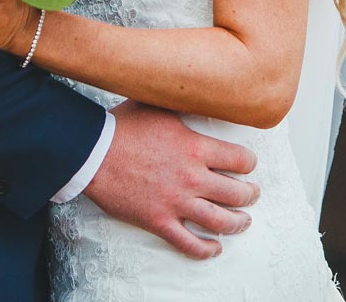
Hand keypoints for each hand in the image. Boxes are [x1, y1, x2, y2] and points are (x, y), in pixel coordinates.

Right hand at [83, 101, 259, 259]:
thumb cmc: (124, 126)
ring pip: (220, 221)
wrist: (92, 153)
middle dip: (250, 195)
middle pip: (237, 193)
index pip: (241, 160)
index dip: (249, 163)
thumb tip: (200, 94)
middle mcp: (192, 177)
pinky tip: (215, 248)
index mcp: (196, 147)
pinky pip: (189, 243)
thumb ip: (184, 107)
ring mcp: (176, 202)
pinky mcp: (158, 221)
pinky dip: (206, 249)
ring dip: (237, 223)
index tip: (248, 165)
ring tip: (244, 221)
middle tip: (252, 194)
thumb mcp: (160, 107)